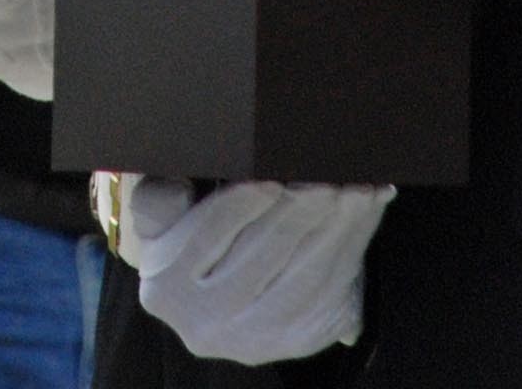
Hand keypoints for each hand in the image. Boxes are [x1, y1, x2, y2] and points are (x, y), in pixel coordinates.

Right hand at [120, 176, 394, 362]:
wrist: (202, 296)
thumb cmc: (185, 234)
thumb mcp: (157, 214)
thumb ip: (158, 199)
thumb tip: (179, 190)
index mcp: (167, 286)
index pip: (210, 235)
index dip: (243, 204)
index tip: (273, 177)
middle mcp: (205, 324)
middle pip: (266, 256)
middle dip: (306, 210)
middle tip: (333, 176)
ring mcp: (251, 341)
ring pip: (306, 280)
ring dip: (341, 231)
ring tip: (360, 192)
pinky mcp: (290, 345)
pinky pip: (329, 302)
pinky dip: (353, 259)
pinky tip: (365, 223)